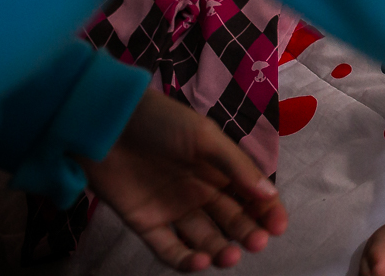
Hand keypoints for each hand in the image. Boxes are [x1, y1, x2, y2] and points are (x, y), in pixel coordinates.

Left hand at [78, 91, 288, 271]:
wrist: (107, 123)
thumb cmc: (161, 122)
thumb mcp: (205, 137)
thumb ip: (236, 166)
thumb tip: (269, 196)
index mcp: (219, 169)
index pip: (251, 196)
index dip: (267, 212)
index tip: (278, 227)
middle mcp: (200, 192)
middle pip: (231, 220)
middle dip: (247, 233)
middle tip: (257, 243)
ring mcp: (173, 209)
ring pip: (204, 238)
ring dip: (220, 250)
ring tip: (229, 257)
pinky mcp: (146, 224)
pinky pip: (168, 248)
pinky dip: (184, 259)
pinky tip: (198, 261)